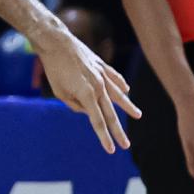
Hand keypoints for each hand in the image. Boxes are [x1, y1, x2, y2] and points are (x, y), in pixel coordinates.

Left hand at [35, 27, 139, 152]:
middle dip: (118, 131)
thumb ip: (76, 105)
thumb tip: (88, 111)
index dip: (104, 137)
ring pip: (119, 94)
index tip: (111, 150)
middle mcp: (99, 86)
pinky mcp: (101, 65)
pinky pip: (115, 77)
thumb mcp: (61, 93)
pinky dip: (121, 85)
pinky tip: (126, 91)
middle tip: (126, 145)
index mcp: (87, 95)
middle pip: (111, 113)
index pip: (98, 121)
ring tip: (138, 116)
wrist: (57, 42)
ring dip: (128, 107)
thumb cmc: (55, 70)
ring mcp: (102, 74)